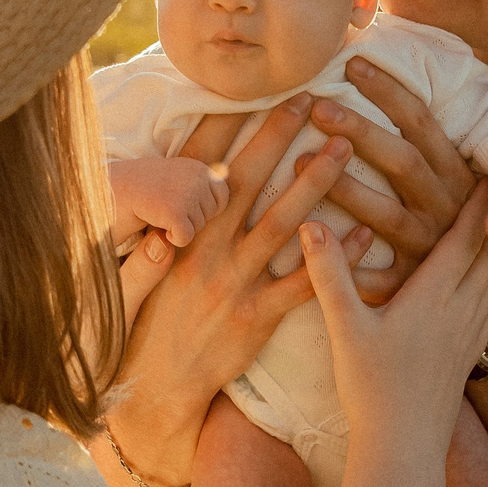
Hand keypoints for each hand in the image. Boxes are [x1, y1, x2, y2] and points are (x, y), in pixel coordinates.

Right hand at [105, 94, 372, 484]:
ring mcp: (233, 286)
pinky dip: (333, 259)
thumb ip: (143, 248)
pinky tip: (363, 233)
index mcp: (173, 238)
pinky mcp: (256, 318)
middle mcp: (204, 254)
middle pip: (245, 183)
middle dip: (277, 137)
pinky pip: (302, 284)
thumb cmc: (140, 332)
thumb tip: (154, 218)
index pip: (197, 170)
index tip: (248, 91)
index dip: (223, 127)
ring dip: (314, 184)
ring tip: (345, 150)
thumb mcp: (125, 283)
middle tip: (312, 99)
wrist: (151, 395)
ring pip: (281, 225)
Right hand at [110, 155, 226, 249]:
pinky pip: (184, 237)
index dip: (197, 209)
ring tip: (152, 214)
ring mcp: (187, 189)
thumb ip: (199, 193)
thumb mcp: (171, 191)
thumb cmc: (133, 200)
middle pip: (214, 214)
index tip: (169, 204)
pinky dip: (166, 239)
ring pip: (198, 227)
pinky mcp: (174, 209)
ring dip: (175, 228)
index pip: (222, 195)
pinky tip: (149, 224)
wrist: (95, 197)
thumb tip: (224, 185)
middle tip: (158, 210)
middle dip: (189, 220)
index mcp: (196, 165)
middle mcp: (196, 171)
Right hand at [299, 178, 487, 461]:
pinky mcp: (471, 353)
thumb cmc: (372, 389)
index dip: (478, 201)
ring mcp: (471, 333)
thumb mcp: (345, 327)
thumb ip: (329, 274)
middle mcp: (462, 309)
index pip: (466, 235)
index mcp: (434, 295)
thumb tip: (309, 225)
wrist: (405, 445)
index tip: (485, 169)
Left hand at [307, 57, 477, 302]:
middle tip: (319, 106)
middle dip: (363, 132)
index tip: (353, 65)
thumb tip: (370, 80)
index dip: (390, 93)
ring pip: (388, 216)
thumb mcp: (442, 179)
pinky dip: (350, 267)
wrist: (471, 294)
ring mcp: (429, 248)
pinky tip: (315, 248)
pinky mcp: (411, 287)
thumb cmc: (443, 221)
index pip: (423, 124)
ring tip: (300, 162)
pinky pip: (380, 279)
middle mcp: (445, 208)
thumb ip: (415, 141)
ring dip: (347, 190)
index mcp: (453, 175)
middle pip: (404, 162)